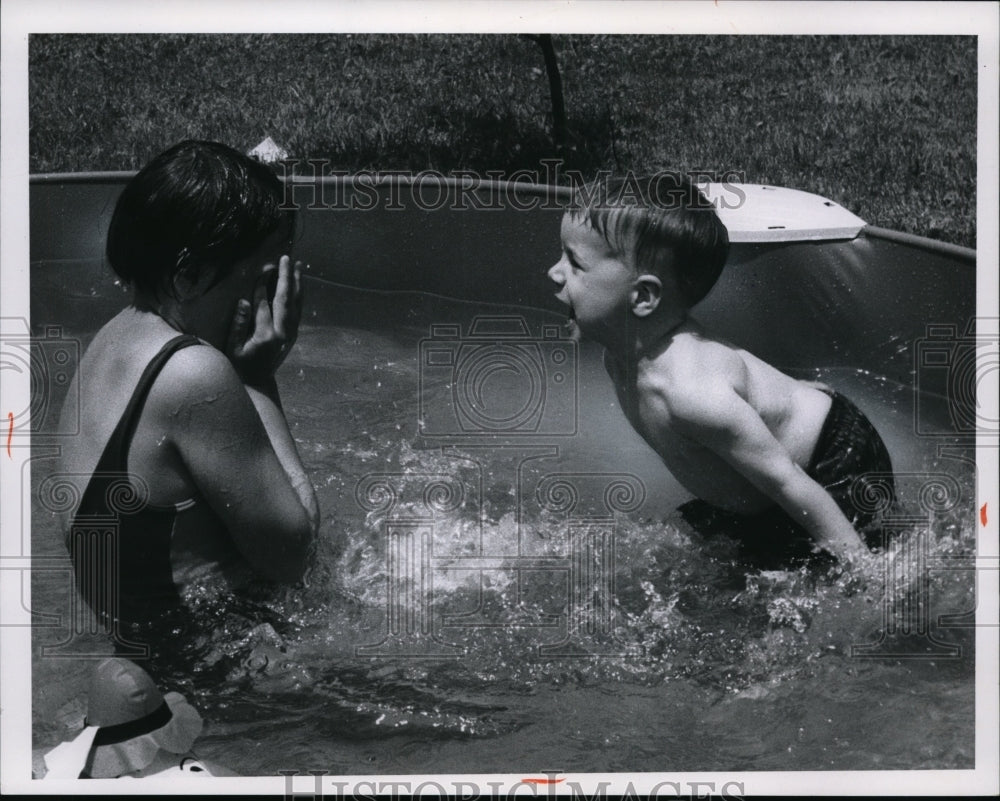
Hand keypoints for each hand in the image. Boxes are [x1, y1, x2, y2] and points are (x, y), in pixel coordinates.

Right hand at [227, 255, 303, 384]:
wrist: (259, 383)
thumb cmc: (241, 365)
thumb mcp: (233, 347)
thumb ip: (239, 325)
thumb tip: (244, 301)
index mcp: (265, 336)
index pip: (264, 304)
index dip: (263, 286)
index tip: (263, 269)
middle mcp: (282, 333)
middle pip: (285, 300)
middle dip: (286, 277)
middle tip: (286, 258)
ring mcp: (291, 334)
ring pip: (296, 304)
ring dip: (297, 283)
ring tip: (297, 265)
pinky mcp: (293, 335)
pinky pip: (297, 310)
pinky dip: (298, 295)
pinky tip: (297, 284)